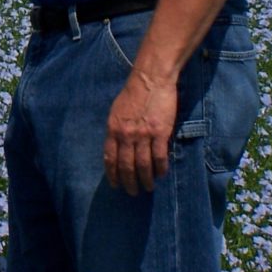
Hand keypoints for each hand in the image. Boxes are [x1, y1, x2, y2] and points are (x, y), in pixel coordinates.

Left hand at [104, 71, 175, 195]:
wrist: (151, 79)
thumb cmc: (134, 93)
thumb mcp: (116, 111)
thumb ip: (116, 130)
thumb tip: (117, 147)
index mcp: (113, 130)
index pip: (110, 159)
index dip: (113, 175)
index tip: (116, 185)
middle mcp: (126, 136)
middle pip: (126, 166)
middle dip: (129, 183)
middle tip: (133, 192)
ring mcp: (144, 135)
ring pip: (143, 165)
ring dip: (145, 180)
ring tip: (148, 188)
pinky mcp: (160, 133)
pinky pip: (159, 157)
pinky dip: (160, 168)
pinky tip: (161, 174)